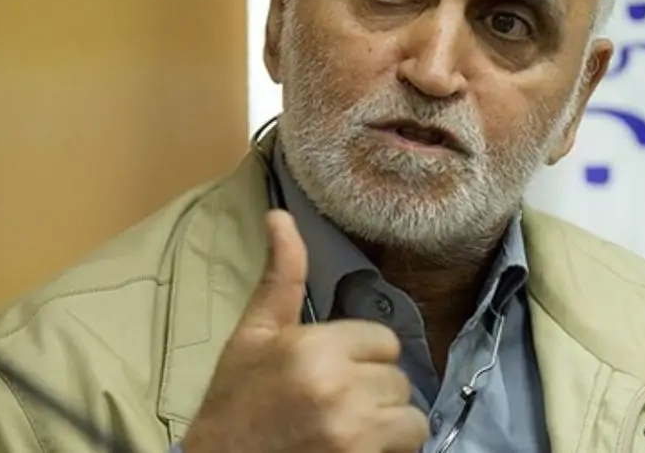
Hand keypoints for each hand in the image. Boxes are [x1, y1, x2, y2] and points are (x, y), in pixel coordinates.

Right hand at [181, 210, 426, 452]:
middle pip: (397, 377)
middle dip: (373, 390)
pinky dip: (391, 447)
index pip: (383, 341)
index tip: (331, 373)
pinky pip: (408, 444)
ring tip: (349, 427)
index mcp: (312, 348)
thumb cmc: (235, 402)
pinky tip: (357, 446)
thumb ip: (282, 277)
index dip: (361, 356)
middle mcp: (337, 387)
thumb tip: (281, 215)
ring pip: (409, 414)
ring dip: (387, 422)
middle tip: (334, 404)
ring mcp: (353, 430)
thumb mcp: (254, 335)